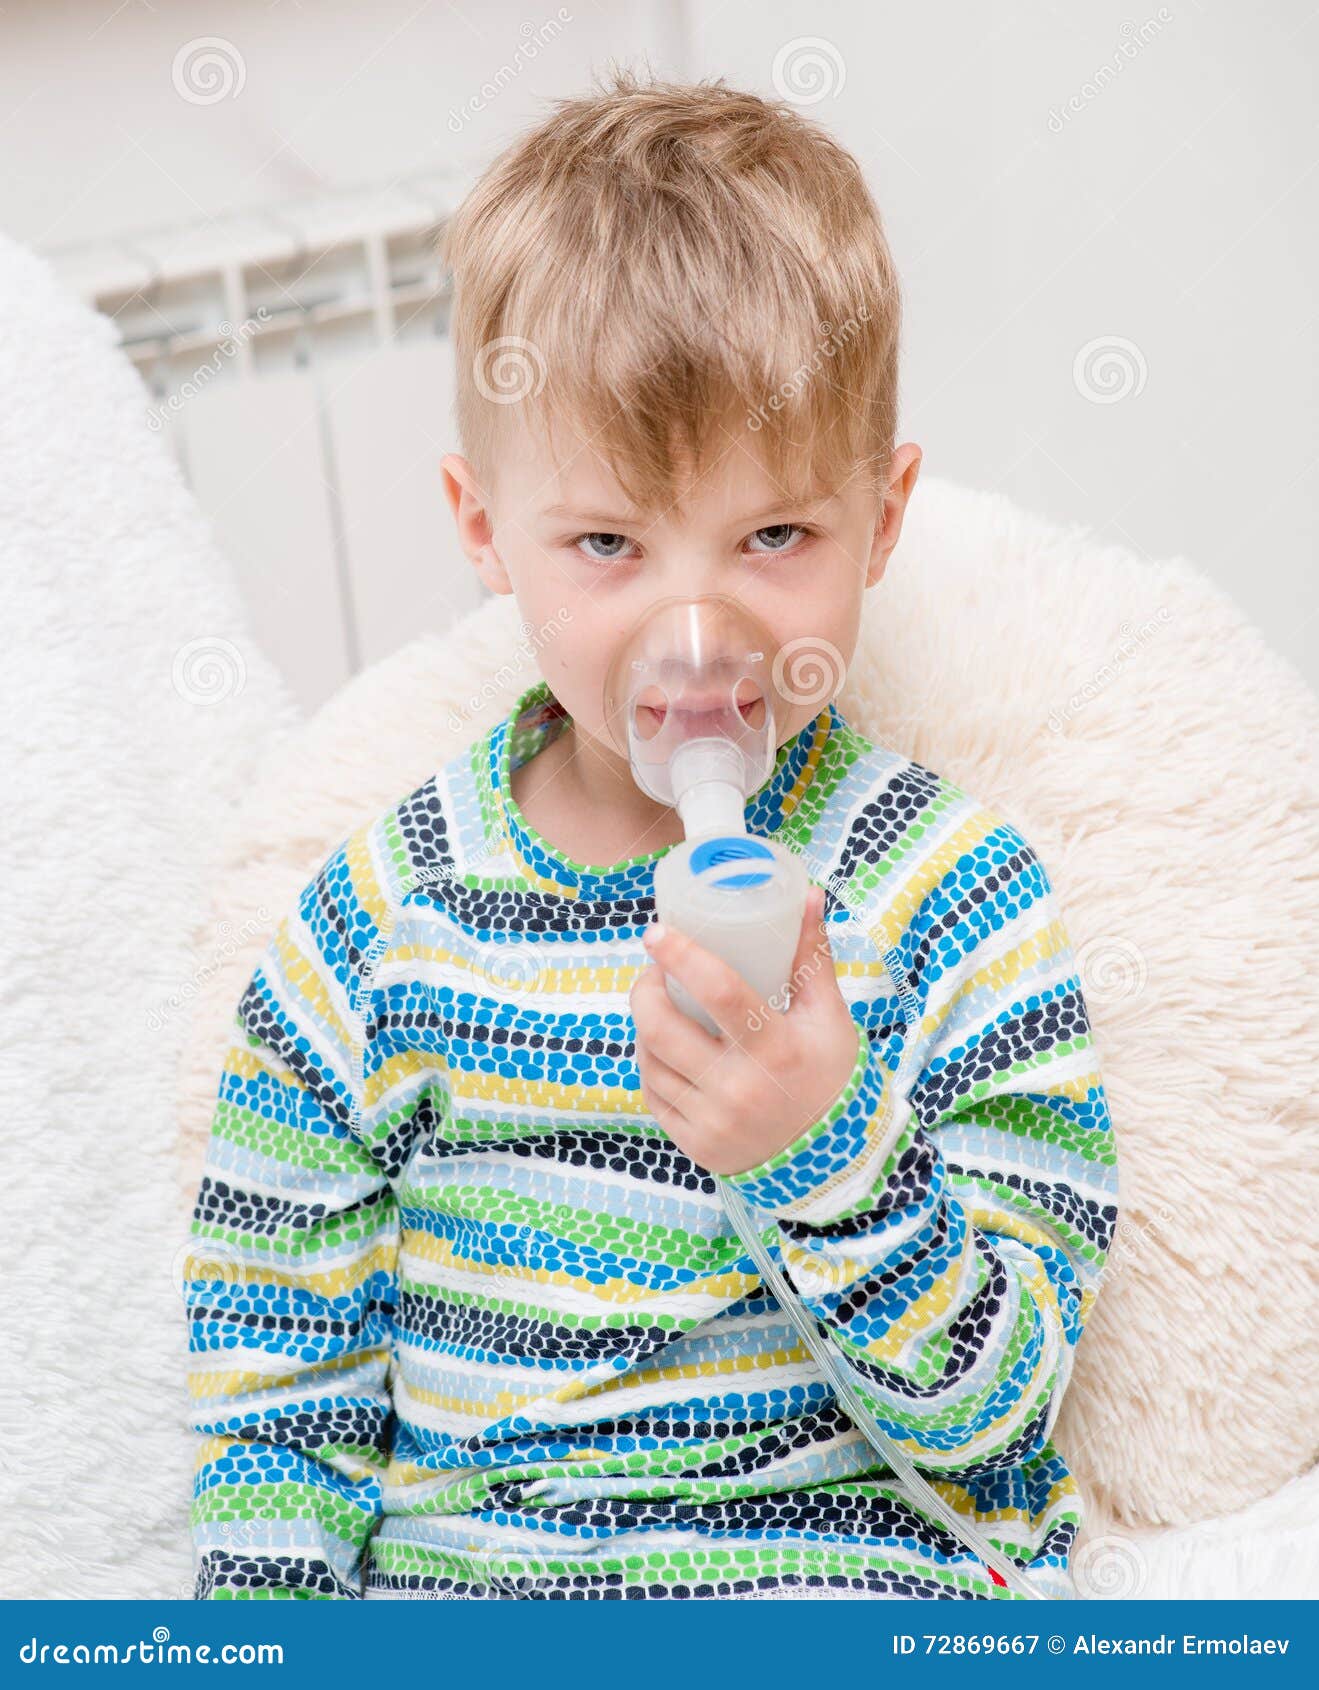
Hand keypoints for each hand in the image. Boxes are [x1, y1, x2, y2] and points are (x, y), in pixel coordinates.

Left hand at [630, 882, 861, 1177]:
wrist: (832, 1161)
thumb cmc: (829, 1076)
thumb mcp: (828, 1018)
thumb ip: (812, 958)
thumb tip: (807, 896)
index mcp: (775, 1049)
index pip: (719, 991)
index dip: (682, 956)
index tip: (657, 933)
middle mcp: (738, 1088)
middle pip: (661, 1028)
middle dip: (645, 991)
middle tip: (653, 972)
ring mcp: (713, 1121)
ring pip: (650, 1060)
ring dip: (645, 1026)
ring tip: (658, 1006)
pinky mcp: (695, 1145)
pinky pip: (653, 1095)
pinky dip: (651, 1064)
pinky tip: (662, 1048)